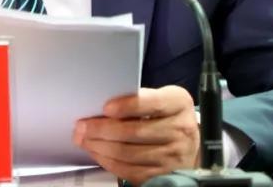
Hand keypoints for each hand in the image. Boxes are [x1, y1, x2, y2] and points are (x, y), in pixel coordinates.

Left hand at [73, 86, 199, 185]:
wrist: (191, 144)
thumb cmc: (169, 116)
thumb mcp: (163, 99)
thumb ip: (140, 99)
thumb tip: (103, 107)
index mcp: (178, 103)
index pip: (151, 103)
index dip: (127, 106)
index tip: (105, 107)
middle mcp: (179, 129)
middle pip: (135, 131)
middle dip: (102, 129)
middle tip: (81, 126)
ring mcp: (172, 155)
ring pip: (129, 153)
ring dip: (100, 147)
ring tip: (84, 139)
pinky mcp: (162, 174)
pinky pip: (130, 171)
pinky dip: (108, 162)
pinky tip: (97, 153)